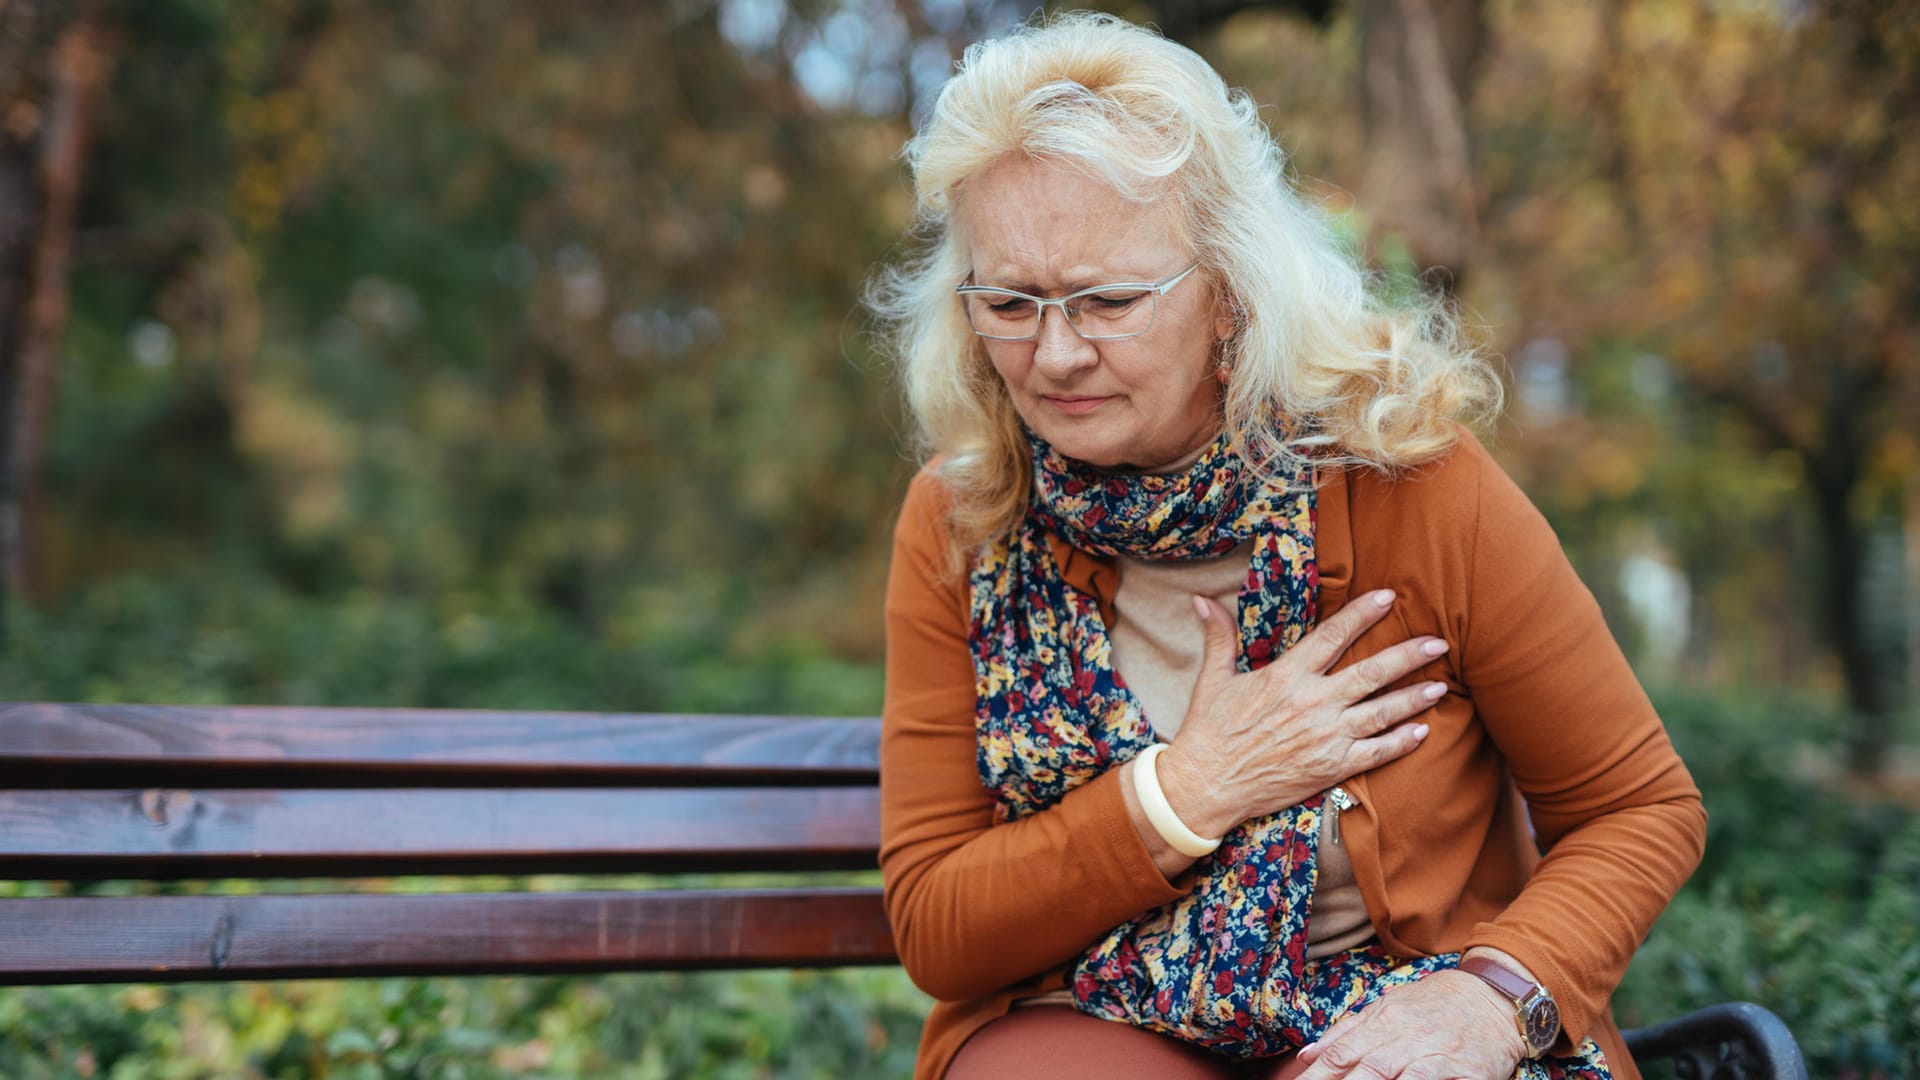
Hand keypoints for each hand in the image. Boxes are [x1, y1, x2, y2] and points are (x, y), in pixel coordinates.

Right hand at [1156, 589, 1443, 837]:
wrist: (1206, 786)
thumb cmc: (1207, 731)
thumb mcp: (1212, 679)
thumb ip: (1218, 636)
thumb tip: (1202, 599)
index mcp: (1285, 676)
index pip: (1333, 636)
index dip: (1363, 614)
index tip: (1388, 598)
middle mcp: (1312, 703)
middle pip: (1371, 672)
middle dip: (1409, 655)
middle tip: (1439, 642)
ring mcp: (1326, 737)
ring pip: (1382, 712)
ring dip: (1414, 698)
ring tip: (1441, 685)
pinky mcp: (1331, 767)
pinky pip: (1376, 752)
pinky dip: (1401, 742)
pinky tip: (1422, 730)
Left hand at [1294, 969, 1526, 1079]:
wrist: (1495, 997)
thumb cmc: (1435, 1005)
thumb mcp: (1388, 1006)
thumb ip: (1347, 1031)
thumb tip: (1307, 1054)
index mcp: (1384, 1020)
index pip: (1342, 1052)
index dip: (1317, 1075)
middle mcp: (1407, 1035)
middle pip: (1365, 1067)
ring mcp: (1436, 1053)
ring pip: (1398, 1076)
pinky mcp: (1467, 1069)